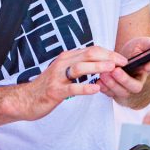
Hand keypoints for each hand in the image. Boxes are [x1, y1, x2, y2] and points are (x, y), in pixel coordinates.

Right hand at [12, 46, 126, 121]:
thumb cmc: (48, 86)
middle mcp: (62, 63)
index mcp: (67, 57)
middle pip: (88, 55)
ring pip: (80, 68)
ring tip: (111, 69)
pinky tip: (96, 89)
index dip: (109, 52)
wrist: (26, 99)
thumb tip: (100, 62)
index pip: (91, 50)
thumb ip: (79, 65)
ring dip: (97, 67)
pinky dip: (85, 88)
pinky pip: (71, 88)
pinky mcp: (55, 91)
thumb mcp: (64, 71)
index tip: (122, 59)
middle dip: (107, 57)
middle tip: (122, 63)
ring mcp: (58, 77)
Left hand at [95, 37, 149, 103]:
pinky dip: (105, 88)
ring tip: (104, 74)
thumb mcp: (142, 44)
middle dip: (125, 80)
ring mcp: (128, 88)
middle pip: (136, 87)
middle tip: (115, 70)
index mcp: (149, 67)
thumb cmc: (135, 50)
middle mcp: (140, 80)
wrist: (123, 56)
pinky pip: (112, 94)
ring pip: (123, 92)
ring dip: (112, 84)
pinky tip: (99, 80)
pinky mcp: (117, 91)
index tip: (147, 65)